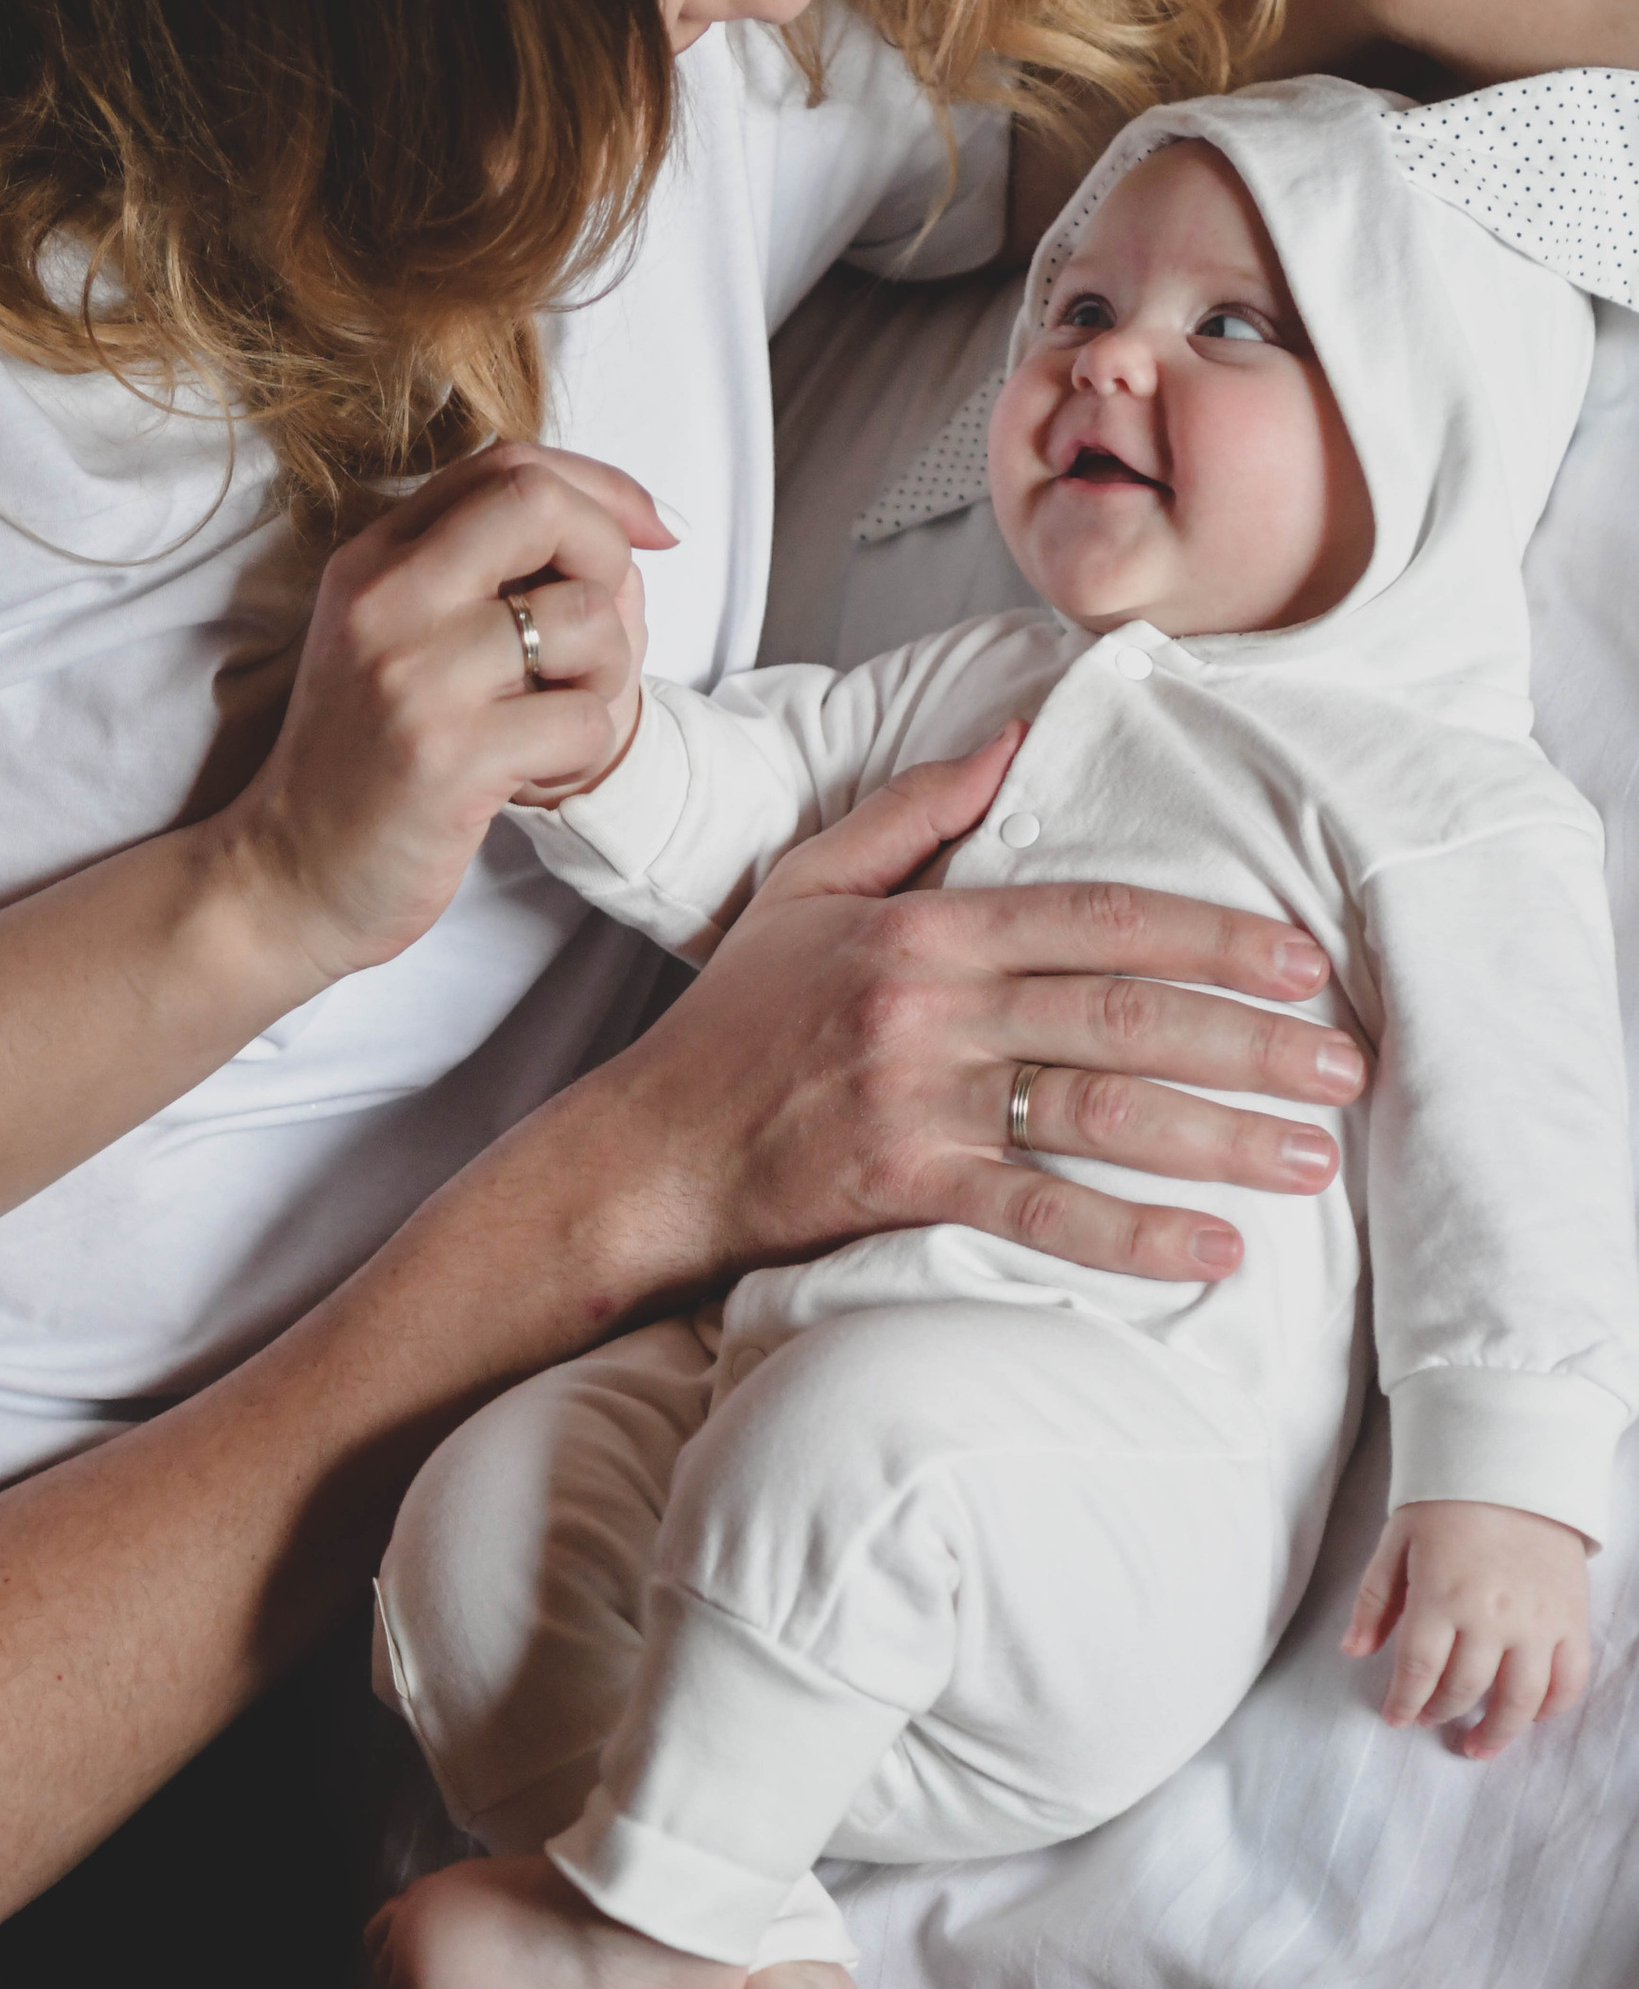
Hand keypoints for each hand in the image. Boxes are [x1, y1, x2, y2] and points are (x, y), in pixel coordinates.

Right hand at [221, 440, 668, 981]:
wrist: (284, 878)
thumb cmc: (358, 763)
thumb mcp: (389, 639)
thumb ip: (473, 573)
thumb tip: (621, 531)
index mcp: (374, 559)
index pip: (508, 464)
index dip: (601, 486)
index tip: (649, 532)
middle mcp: (387, 600)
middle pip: (543, 505)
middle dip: (611, 553)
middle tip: (600, 629)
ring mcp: (415, 677)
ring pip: (586, 620)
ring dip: (607, 675)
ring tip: (556, 719)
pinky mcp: (449, 758)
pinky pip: (585, 721)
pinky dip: (583, 750)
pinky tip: (534, 774)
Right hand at [571, 730, 1364, 1294]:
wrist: (644, 1152)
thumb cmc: (731, 1029)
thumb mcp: (807, 886)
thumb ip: (914, 811)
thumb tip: (1012, 738)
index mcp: (923, 930)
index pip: (1095, 917)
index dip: (1208, 936)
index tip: (1300, 960)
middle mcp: (929, 1008)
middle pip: (1123, 1014)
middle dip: (1251, 1041)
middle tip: (1345, 1065)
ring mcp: (918, 1099)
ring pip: (1098, 1112)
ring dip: (1218, 1137)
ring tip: (1307, 1160)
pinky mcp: (901, 1187)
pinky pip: (1038, 1215)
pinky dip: (1130, 1236)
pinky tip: (1211, 1250)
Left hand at [1343, 1499, 1592, 1758]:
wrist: (1516, 1469)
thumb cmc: (1448, 1504)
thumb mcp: (1396, 1543)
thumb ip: (1375, 1601)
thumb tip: (1353, 1651)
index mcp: (1441, 1597)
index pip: (1418, 1670)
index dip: (1404, 1702)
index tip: (1396, 1717)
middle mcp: (1491, 1617)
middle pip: (1464, 1688)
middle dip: (1440, 1712)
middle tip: (1429, 1720)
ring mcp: (1537, 1622)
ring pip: (1519, 1699)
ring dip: (1496, 1732)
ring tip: (1478, 1746)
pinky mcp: (1571, 1619)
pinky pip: (1568, 1679)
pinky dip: (1550, 1708)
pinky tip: (1529, 1717)